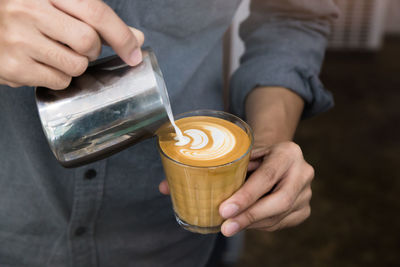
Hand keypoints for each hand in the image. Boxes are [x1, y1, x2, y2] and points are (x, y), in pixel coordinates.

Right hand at [0, 0, 143, 88]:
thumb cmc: (25, 14)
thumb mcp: (58, 5)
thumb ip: (96, 19)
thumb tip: (137, 39)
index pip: (95, 13)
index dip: (121, 35)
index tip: (134, 52)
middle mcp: (29, 11)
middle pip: (89, 42)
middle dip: (93, 50)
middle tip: (80, 47)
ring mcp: (18, 40)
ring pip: (76, 66)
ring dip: (76, 65)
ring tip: (57, 53)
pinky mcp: (13, 67)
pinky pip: (59, 81)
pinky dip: (60, 77)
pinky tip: (43, 64)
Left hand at [218, 142, 313, 235]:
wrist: (277, 160)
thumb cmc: (255, 158)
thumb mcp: (247, 155)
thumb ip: (237, 170)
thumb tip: (213, 191)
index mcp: (288, 153)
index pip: (267, 177)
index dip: (246, 196)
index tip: (224, 210)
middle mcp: (303, 173)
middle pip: (280, 201)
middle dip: (249, 216)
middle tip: (226, 227)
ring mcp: (307, 193)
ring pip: (278, 216)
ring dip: (251, 223)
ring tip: (230, 225)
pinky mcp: (304, 210)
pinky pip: (279, 224)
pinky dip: (259, 225)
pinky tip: (245, 222)